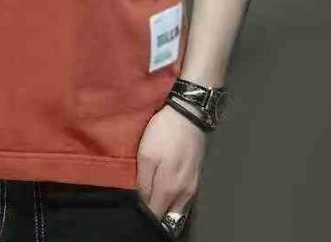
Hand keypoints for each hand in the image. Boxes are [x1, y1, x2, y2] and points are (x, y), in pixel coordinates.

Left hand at [136, 102, 206, 229]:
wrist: (188, 115)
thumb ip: (144, 182)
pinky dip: (174, 198)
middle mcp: (184, 194)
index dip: (143, 213)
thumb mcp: (146, 155)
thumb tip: (143, 202)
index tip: (134, 205)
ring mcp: (192, 187)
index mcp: (168, 189)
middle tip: (142, 200)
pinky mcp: (196, 178)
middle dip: (155, 211)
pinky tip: (165, 187)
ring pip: (177, 208)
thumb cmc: (163, 134)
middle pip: (167, 214)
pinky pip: (183, 198)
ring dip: (165, 206)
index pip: (155, 214)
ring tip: (152, 194)